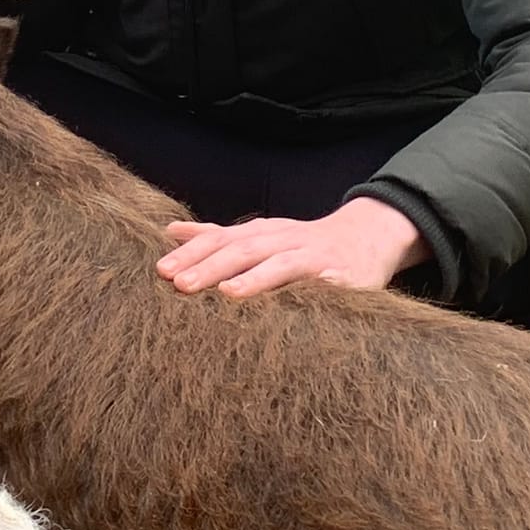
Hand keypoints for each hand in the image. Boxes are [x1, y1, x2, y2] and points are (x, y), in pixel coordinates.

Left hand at [156, 197, 429, 298]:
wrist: (367, 237)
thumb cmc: (304, 245)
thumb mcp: (259, 236)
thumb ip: (216, 236)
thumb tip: (171, 230)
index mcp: (257, 234)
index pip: (218, 239)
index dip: (191, 253)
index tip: (162, 269)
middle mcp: (279, 239)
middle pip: (240, 249)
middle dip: (208, 265)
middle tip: (178, 283)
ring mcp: (308, 254)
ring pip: (275, 262)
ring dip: (249, 277)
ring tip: (223, 292)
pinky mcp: (336, 273)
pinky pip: (316, 281)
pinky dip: (300, 286)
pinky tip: (289, 300)